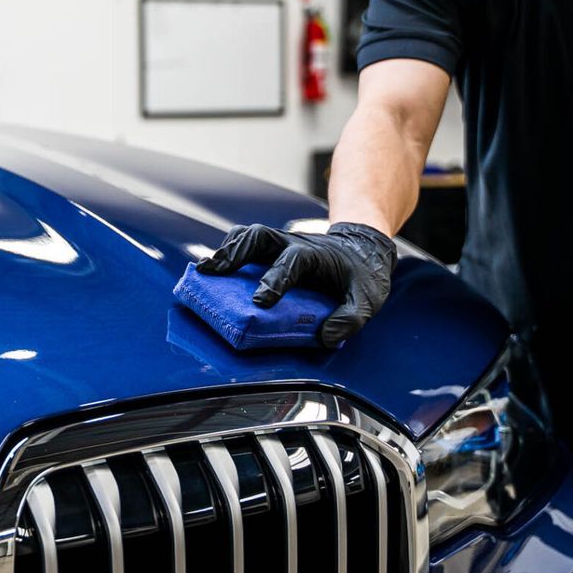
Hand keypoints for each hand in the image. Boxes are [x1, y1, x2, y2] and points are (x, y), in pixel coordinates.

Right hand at [196, 222, 394, 347]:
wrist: (363, 248)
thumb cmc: (362, 275)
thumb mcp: (367, 300)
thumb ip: (349, 319)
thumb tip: (325, 337)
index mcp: (315, 255)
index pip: (291, 262)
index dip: (274, 280)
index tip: (260, 301)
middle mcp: (292, 244)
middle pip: (258, 236)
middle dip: (234, 253)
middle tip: (211, 272)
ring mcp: (280, 244)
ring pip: (247, 235)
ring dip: (226, 250)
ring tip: (204, 271)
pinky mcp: (272, 250)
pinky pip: (246, 243)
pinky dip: (229, 253)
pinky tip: (214, 271)